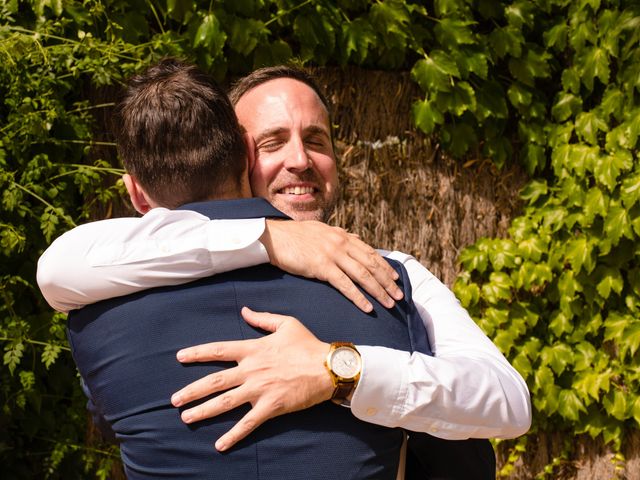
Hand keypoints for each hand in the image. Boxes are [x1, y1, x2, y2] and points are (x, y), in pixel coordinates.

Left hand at [170, 307, 333, 451]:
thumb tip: (245, 311)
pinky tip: (220, 445)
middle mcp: (252, 370)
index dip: (197, 353)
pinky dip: (233, 435)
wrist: (328, 367)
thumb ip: (262, 318)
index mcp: (253, 349)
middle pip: (215, 381)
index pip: (218, 350)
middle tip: (174, 400)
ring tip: (186, 417)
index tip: (179, 357)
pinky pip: (248, 423)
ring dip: (203, 411)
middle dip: (192, 390)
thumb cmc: (308, 344)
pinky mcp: (271, 406)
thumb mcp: (286, 323)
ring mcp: (260, 390)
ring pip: (225, 402)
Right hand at [261, 219, 402, 311]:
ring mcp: (333, 255)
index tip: (395, 278)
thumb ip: (339, 235)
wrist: (274, 237)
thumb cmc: (295, 235)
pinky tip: (367, 307)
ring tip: (389, 304)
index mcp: (342, 236)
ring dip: (378, 291)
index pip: (370, 252)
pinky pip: (345, 285)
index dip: (385, 266)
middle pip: (371, 265)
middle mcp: (341, 243)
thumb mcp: (321, 230)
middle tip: (399, 296)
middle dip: (387, 282)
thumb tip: (354, 237)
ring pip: (363, 275)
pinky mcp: (322, 267)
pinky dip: (358, 297)